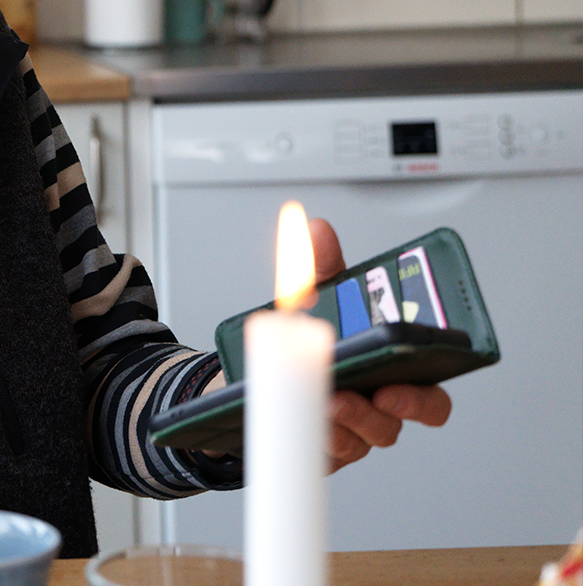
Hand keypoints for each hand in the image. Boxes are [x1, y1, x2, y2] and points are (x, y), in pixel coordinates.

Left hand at [307, 217, 453, 472]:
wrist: (253, 376)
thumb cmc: (302, 342)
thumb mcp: (312, 300)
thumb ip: (320, 266)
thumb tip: (317, 230)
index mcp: (389, 374)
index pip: (429, 397)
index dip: (425, 398)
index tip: (403, 384)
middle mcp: (377, 408)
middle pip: (401, 423)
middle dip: (393, 411)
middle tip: (378, 395)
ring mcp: (349, 432)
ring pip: (363, 438)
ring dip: (350, 421)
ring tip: (330, 401)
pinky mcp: (318, 449)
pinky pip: (326, 453)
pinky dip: (318, 436)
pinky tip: (305, 419)